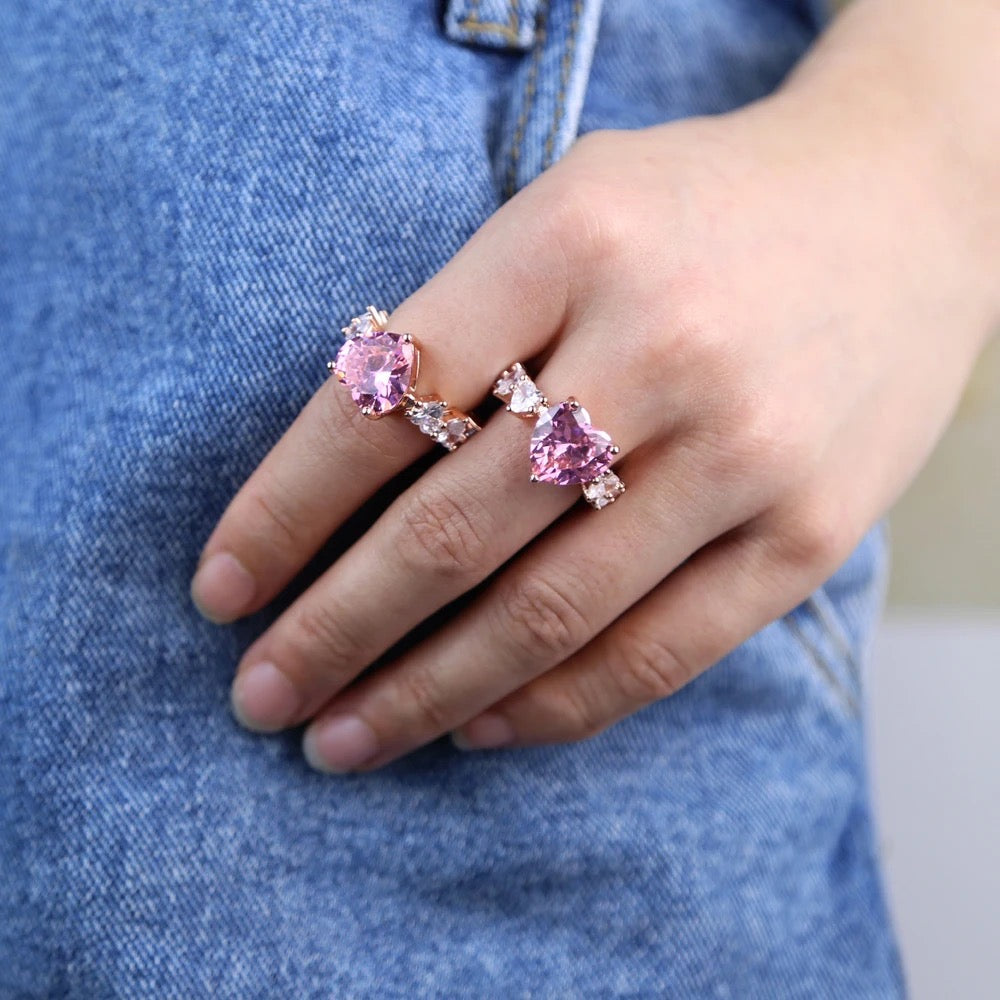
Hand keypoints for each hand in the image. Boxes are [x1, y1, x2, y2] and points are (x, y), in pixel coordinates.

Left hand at [191, 36, 995, 772]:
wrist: (905, 211)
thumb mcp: (572, 211)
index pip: (388, 398)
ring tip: (342, 739)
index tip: (223, 590)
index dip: (285, 509)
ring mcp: (744, 450)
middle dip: (335, 630)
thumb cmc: (706, 213)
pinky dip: (552, 708)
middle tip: (261, 697)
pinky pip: (657, 653)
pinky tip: (476, 728)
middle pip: (455, 528)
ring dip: (424, 695)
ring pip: (547, 614)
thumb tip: (347, 491)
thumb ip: (471, 327)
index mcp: (574, 239)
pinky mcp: (808, 534)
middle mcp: (660, 347)